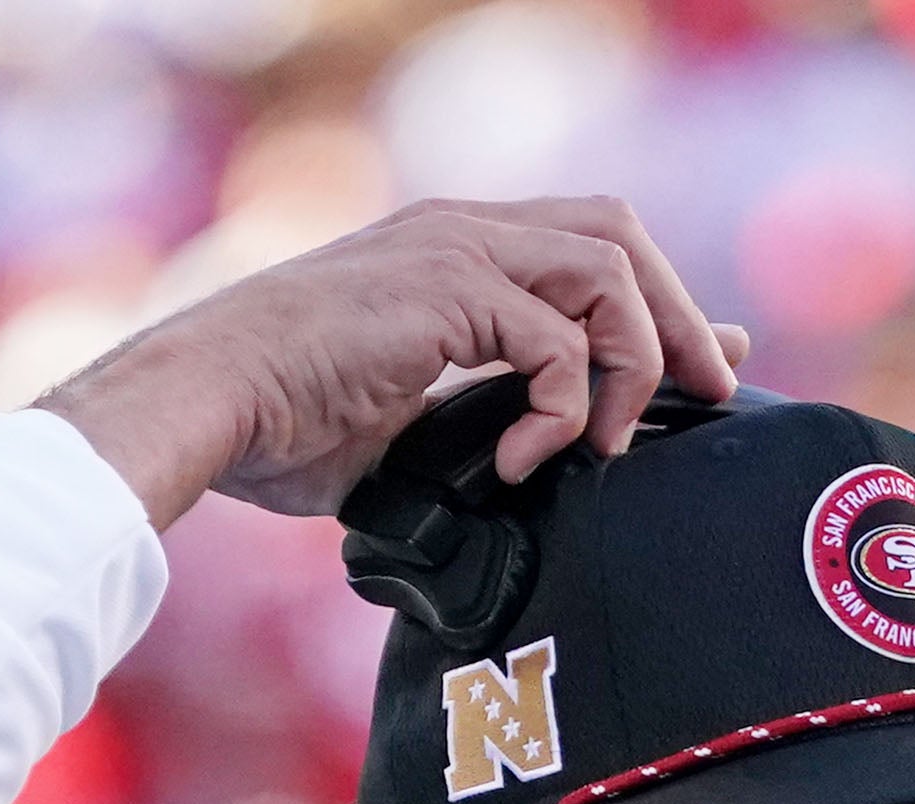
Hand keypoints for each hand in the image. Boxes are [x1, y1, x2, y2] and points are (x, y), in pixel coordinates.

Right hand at [40, 198, 746, 530]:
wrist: (206, 406)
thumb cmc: (281, 430)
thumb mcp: (406, 427)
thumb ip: (481, 422)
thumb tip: (542, 462)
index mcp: (452, 253)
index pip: (588, 244)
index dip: (660, 299)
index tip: (704, 367)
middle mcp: (461, 232)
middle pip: (617, 231)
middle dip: (677, 314)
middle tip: (709, 393)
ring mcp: (454, 252)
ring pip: (606, 271)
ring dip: (631, 362)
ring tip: (605, 442)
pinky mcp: (445, 291)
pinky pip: (554, 340)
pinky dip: (564, 406)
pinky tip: (526, 457)